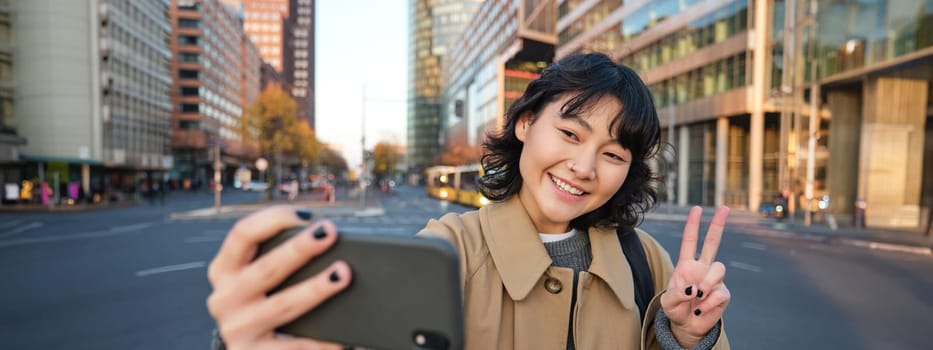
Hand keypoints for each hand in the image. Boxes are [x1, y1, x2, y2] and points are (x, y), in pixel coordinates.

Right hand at [206, 206, 350, 348]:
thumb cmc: (264, 301)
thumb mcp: (257, 277)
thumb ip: (279, 256)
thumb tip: (324, 235)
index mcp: (224, 270)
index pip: (242, 234)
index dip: (273, 219)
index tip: (305, 215)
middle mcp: (224, 299)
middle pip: (266, 268)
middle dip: (300, 249)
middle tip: (330, 233)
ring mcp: (237, 329)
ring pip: (282, 305)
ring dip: (315, 288)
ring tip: (341, 275)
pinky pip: (295, 347)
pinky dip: (321, 340)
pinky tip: (342, 336)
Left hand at [660, 206, 730, 347]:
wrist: (687, 326)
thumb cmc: (675, 309)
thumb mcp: (667, 302)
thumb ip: (676, 294)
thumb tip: (694, 288)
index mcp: (686, 265)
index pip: (690, 241)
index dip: (693, 225)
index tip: (697, 208)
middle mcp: (702, 268)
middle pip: (713, 243)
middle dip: (718, 225)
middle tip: (724, 207)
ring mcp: (714, 280)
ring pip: (719, 269)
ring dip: (707, 283)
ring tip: (698, 296)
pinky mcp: (722, 294)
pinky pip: (719, 294)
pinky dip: (707, 304)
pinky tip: (701, 310)